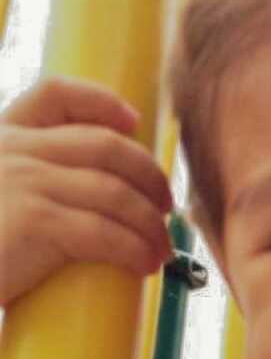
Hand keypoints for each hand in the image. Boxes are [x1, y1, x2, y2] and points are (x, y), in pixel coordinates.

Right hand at [0, 76, 173, 308]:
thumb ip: (24, 181)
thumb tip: (90, 195)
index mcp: (0, 139)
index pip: (54, 94)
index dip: (101, 102)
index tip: (133, 122)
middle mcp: (13, 151)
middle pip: (105, 146)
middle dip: (148, 176)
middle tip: (165, 206)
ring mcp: (25, 182)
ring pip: (115, 193)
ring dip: (150, 224)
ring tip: (161, 249)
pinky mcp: (36, 221)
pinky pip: (106, 233)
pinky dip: (135, 249)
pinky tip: (145, 264)